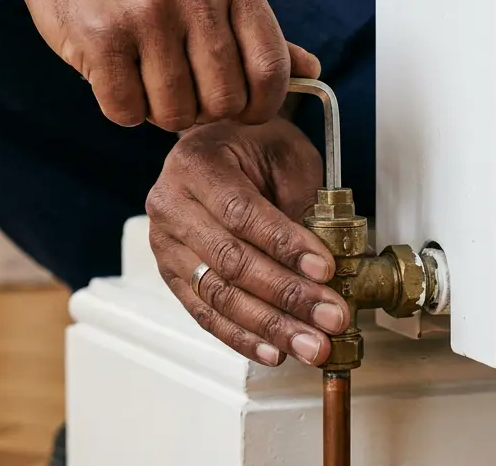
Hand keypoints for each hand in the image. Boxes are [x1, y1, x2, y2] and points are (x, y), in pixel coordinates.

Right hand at [0, 0, 320, 130]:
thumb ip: (255, 31)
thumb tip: (310, 70)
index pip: (271, 68)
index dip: (259, 106)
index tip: (239, 110)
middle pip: (224, 100)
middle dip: (202, 112)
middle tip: (180, 92)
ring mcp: (146, 12)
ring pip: (174, 113)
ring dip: (157, 111)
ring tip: (143, 79)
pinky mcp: (101, 37)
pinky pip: (126, 112)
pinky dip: (120, 109)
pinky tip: (113, 76)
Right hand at [146, 118, 348, 366]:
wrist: (220, 146)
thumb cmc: (253, 147)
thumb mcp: (285, 157)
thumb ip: (302, 205)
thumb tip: (328, 268)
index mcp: (196, 163)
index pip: (240, 212)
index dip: (284, 245)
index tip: (325, 269)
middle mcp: (171, 204)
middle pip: (229, 260)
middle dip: (286, 295)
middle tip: (330, 316)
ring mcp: (166, 244)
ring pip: (218, 294)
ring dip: (270, 326)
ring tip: (311, 344)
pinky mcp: (172, 274)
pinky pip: (205, 313)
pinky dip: (242, 336)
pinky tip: (273, 350)